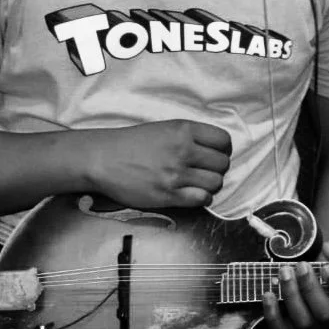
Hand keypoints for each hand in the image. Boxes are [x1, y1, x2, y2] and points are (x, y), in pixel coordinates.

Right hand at [87, 119, 230, 208]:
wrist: (104, 159)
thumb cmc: (131, 142)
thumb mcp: (163, 128)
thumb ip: (188, 136)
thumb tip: (212, 149)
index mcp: (183, 129)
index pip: (223, 140)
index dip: (222, 149)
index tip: (214, 153)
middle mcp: (183, 150)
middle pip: (222, 163)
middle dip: (217, 168)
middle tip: (204, 169)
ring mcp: (177, 174)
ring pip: (215, 183)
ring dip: (209, 184)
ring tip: (196, 182)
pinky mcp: (169, 195)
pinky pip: (201, 199)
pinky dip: (200, 198)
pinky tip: (190, 193)